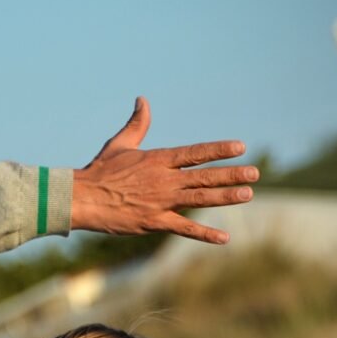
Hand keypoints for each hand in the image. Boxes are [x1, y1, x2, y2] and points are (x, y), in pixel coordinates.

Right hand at [71, 96, 258, 243]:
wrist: (81, 198)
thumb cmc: (99, 171)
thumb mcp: (120, 144)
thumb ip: (137, 124)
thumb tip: (142, 99)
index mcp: (157, 160)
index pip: (194, 153)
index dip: (218, 150)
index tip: (240, 147)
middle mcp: (163, 180)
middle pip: (204, 175)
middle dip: (231, 174)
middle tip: (255, 173)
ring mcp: (160, 201)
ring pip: (200, 198)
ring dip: (225, 196)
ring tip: (248, 194)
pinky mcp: (154, 221)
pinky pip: (184, 228)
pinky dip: (205, 234)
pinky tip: (224, 237)